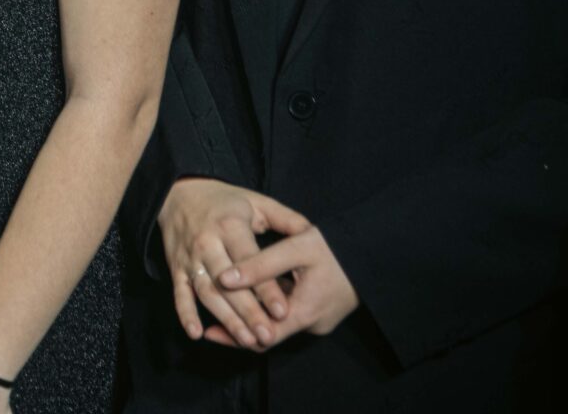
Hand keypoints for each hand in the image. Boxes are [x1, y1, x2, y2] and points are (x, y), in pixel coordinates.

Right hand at [159, 178, 307, 348]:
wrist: (177, 193)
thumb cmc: (224, 201)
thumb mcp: (256, 202)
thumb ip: (286, 218)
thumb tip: (315, 232)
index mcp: (230, 226)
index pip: (250, 261)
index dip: (266, 288)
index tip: (283, 311)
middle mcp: (207, 243)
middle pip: (228, 283)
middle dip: (248, 312)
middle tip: (268, 336)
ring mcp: (189, 258)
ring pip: (207, 292)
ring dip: (225, 318)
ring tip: (246, 340)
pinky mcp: (176, 267)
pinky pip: (178, 293)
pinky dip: (185, 313)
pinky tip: (196, 333)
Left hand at [217, 226, 358, 345]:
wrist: (374, 250)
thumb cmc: (336, 247)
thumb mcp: (297, 248)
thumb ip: (260, 265)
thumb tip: (224, 279)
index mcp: (306, 313)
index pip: (264, 336)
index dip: (235, 335)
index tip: (209, 331)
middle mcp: (312, 323)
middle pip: (269, 334)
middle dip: (240, 328)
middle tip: (209, 327)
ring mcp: (318, 319)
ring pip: (278, 324)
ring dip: (254, 316)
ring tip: (223, 308)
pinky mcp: (320, 310)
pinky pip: (289, 315)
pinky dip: (269, 308)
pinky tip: (249, 294)